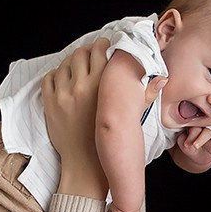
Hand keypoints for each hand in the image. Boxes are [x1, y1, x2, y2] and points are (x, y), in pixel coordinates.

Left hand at [41, 42, 165, 198]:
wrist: (86, 165)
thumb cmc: (110, 142)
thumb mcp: (130, 116)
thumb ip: (145, 94)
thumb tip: (161, 78)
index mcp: (102, 86)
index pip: (100, 51)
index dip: (104, 46)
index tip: (106, 48)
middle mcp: (82, 87)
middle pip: (81, 53)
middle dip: (87, 50)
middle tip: (92, 53)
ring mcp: (63, 95)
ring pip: (64, 63)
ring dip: (71, 61)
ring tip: (77, 66)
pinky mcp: (51, 103)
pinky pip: (49, 78)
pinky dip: (56, 75)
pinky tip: (64, 79)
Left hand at [175, 127, 210, 170]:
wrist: (196, 156)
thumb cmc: (189, 146)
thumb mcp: (183, 144)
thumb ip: (184, 140)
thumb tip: (188, 143)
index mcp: (197, 128)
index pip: (195, 128)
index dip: (191, 135)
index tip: (186, 144)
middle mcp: (207, 131)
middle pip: (206, 132)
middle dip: (201, 139)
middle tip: (195, 146)